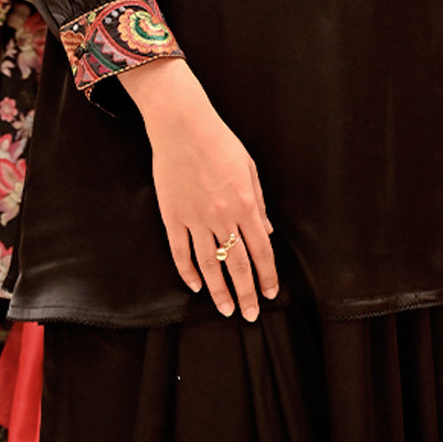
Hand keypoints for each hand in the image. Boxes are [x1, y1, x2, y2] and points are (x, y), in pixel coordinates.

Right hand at [120, 58, 278, 320]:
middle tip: (249, 315)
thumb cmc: (219, 141)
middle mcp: (222, 217)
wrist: (182, 126)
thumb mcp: (249, 168)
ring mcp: (195, 218)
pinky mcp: (172, 216)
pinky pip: (181, 252)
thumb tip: (266, 232)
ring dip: (219, 291)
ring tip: (226, 309)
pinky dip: (188, 272)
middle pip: (237, 265)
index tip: (270, 294)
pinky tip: (195, 286)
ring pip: (209, 265)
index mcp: (245, 204)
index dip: (267, 276)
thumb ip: (259, 203)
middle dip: (246, 293)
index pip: (261, 251)